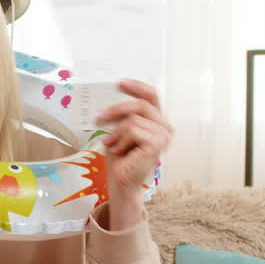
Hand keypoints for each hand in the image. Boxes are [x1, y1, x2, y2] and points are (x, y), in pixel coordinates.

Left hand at [97, 79, 172, 228]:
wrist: (121, 180)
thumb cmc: (120, 157)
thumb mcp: (119, 130)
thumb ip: (121, 115)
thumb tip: (109, 98)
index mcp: (157, 120)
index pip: (151, 95)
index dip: (136, 86)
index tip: (119, 83)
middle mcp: (164, 126)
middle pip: (141, 105)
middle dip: (117, 109)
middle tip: (100, 117)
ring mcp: (163, 135)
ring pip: (133, 119)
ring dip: (117, 132)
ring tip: (113, 144)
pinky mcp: (157, 143)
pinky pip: (133, 130)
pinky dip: (121, 140)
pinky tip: (120, 151)